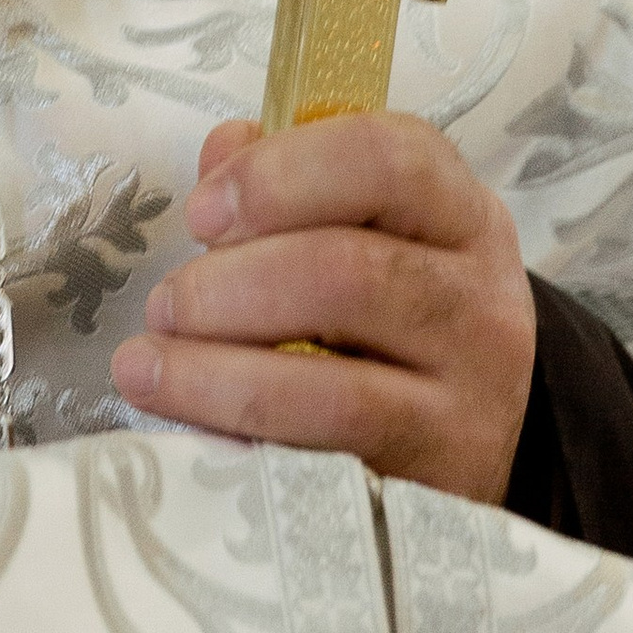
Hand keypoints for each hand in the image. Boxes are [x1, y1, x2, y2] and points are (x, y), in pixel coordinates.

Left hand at [110, 113, 535, 501]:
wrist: (485, 425)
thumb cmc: (400, 305)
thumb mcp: (371, 225)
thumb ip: (292, 177)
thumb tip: (222, 151)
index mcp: (457, 210)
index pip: (387, 159)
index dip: (280, 175)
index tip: (202, 211)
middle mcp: (478, 298)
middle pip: (350, 273)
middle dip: (230, 287)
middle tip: (165, 304)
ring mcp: (466, 399)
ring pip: (338, 388)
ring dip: (217, 372)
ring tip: (147, 365)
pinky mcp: (438, 481)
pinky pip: (328, 459)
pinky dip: (241, 434)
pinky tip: (184, 420)